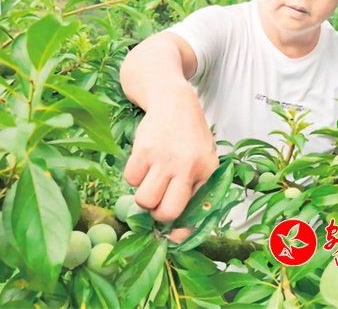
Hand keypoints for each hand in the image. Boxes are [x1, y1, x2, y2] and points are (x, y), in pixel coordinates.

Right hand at [123, 87, 218, 222]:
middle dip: (158, 213)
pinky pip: (130, 179)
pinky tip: (143, 163)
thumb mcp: (205, 158)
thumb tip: (180, 225)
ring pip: (144, 200)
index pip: (194, 211)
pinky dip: (133, 176)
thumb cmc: (190, 135)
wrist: (174, 101)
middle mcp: (187, 167)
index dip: (181, 229)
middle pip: (166, 212)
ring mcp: (165, 158)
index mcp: (207, 171)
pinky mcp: (144, 150)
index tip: (172, 236)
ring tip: (150, 180)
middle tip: (158, 200)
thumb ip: (197, 187)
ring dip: (143, 196)